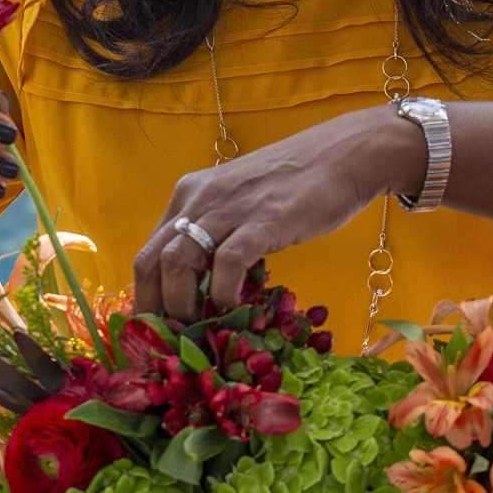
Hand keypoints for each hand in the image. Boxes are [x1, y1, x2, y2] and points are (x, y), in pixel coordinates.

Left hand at [133, 106, 423, 320]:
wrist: (344, 154)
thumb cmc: (295, 183)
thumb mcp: (239, 202)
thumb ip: (217, 233)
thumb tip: (203, 285)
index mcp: (190, 195)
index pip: (148, 250)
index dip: (147, 294)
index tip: (157, 325)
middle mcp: (199, 199)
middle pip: (152, 260)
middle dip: (155, 307)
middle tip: (172, 339)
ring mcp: (228, 209)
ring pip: (178, 263)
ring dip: (182, 305)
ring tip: (200, 328)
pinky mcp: (262, 221)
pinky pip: (227, 263)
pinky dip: (223, 292)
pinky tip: (233, 306)